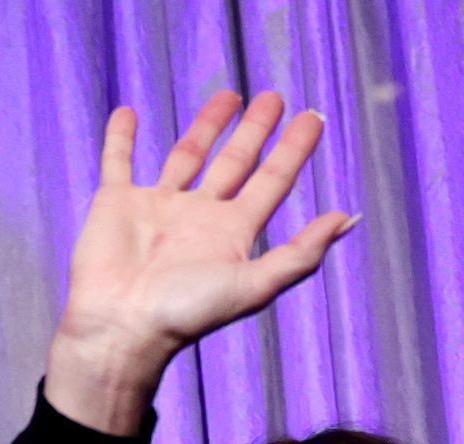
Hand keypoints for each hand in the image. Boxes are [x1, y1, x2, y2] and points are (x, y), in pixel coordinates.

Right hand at [44, 90, 358, 435]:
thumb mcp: (253, 285)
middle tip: (275, 98)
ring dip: (207, 126)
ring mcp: (157, 208)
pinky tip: (126, 113)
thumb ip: (301, 254)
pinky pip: (118, 162)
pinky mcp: (116, 204)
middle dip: (256, 131)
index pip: (272, 182)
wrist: (121, 327)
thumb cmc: (185, 313)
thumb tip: (348, 219)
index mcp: (232, 234)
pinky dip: (120, 139)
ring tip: (228, 95)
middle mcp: (198, 218)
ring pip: (187, 155)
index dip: (294, 151)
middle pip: (235, 163)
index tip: (313, 119)